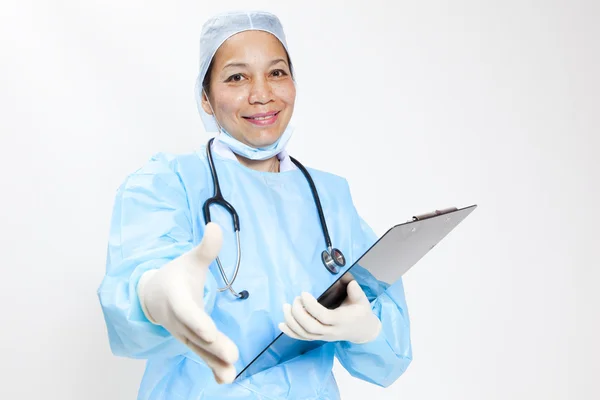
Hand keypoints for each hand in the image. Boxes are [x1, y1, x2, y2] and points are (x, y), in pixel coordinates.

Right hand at [137, 222, 238, 383]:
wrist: (154, 295)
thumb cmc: (177, 275)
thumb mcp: (191, 260)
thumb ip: (206, 248)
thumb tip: (216, 226)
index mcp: (176, 297)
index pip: (186, 311)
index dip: (197, 321)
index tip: (209, 332)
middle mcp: (178, 320)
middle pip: (195, 335)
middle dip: (212, 346)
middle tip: (232, 355)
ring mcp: (183, 334)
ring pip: (198, 350)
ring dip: (214, 362)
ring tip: (230, 374)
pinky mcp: (191, 342)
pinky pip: (201, 356)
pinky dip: (212, 368)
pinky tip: (225, 379)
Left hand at [279, 280, 381, 343]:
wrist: (362, 331)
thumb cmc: (360, 312)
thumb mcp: (362, 300)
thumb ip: (356, 291)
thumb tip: (349, 281)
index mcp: (341, 321)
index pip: (323, 316)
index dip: (311, 306)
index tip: (303, 293)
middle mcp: (331, 331)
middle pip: (311, 327)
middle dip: (298, 313)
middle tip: (294, 299)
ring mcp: (324, 337)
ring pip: (304, 334)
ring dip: (292, 322)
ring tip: (285, 307)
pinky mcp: (319, 338)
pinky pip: (302, 338)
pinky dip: (290, 332)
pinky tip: (281, 324)